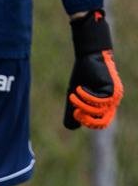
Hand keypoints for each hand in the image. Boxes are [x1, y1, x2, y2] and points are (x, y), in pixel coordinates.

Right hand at [63, 10, 123, 129]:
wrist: (89, 57)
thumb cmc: (82, 76)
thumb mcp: (75, 98)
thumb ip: (72, 112)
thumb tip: (72, 128)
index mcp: (106, 105)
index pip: (100, 123)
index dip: (86, 122)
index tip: (75, 112)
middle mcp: (112, 102)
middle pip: (102, 122)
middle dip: (86, 119)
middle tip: (76, 111)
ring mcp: (113, 95)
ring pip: (97, 111)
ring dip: (81, 105)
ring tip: (72, 95)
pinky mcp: (111, 88)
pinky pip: (96, 100)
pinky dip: (84, 96)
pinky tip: (79, 88)